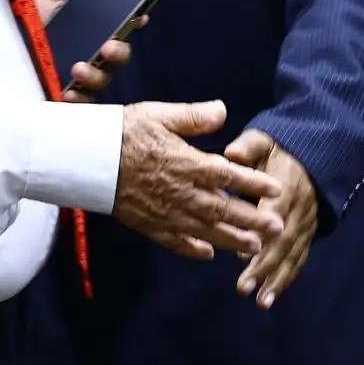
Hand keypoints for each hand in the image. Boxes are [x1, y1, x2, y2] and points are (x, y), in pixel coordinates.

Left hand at [33, 0, 146, 103]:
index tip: (139, 17)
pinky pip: (80, 101)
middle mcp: (92, 54)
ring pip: (101, 81)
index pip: (121, 27)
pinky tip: (67, 92)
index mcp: (94, 29)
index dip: (134, 22)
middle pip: (117, 57)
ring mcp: (80, 76)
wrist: (1, 42)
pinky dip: (77, 99)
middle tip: (107, 47)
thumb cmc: (29, 18)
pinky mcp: (64, 93)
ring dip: (95, 76)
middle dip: (118, 52)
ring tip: (78, 69)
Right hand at [111, 101, 284, 259]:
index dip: (254, 183)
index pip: (229, 175)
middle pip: (222, 209)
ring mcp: (164, 211)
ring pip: (204, 230)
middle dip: (252, 220)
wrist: (85, 158)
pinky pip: (173, 240)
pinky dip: (192, 249)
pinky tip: (208, 254)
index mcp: (186, 163)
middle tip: (277, 228)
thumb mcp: (158, 114)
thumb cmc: (122, 131)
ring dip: (231, 239)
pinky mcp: (146, 223)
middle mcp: (180, 192)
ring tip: (253, 248)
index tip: (277, 190)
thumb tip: (223, 110)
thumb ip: (193, 116)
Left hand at [224, 129, 318, 308]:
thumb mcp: (264, 140)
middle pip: (282, 242)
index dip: (262, 236)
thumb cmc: (281, 147)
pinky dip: (286, 278)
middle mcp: (299, 210)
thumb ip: (248, 146)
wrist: (317, 153)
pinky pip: (299, 258)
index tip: (243, 255)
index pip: (274, 215)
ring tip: (261, 301)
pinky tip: (271, 295)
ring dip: (277, 280)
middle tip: (244, 288)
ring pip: (292, 255)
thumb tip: (231, 153)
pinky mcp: (308, 233)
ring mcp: (305, 224)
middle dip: (264, 267)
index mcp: (285, 187)